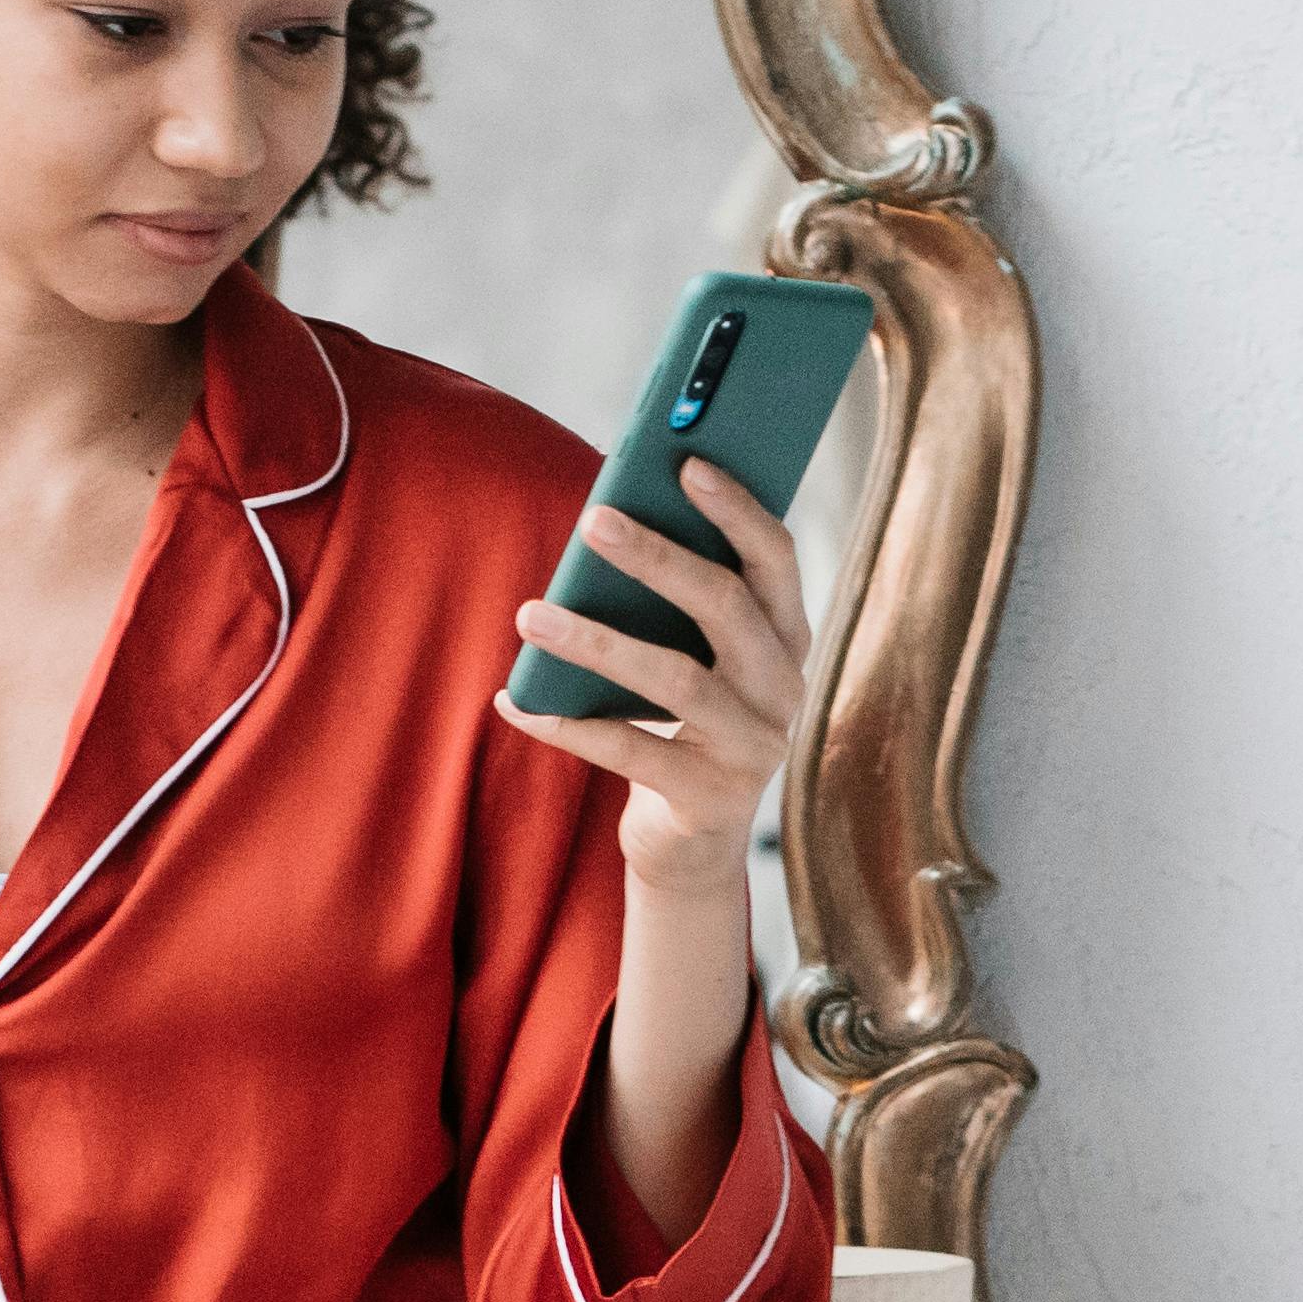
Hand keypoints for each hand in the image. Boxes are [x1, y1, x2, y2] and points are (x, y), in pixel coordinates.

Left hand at [496, 455, 813, 909]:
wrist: (692, 838)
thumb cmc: (681, 722)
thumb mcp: (692, 656)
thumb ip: (676, 600)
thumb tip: (608, 521)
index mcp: (787, 637)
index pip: (776, 559)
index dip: (737, 510)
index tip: (686, 463)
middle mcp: (784, 689)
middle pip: (727, 606)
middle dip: (658, 557)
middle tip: (593, 519)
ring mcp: (755, 748)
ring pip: (676, 680)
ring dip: (596, 641)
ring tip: (529, 614)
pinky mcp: (711, 799)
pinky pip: (631, 754)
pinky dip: (568, 726)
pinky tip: (515, 701)